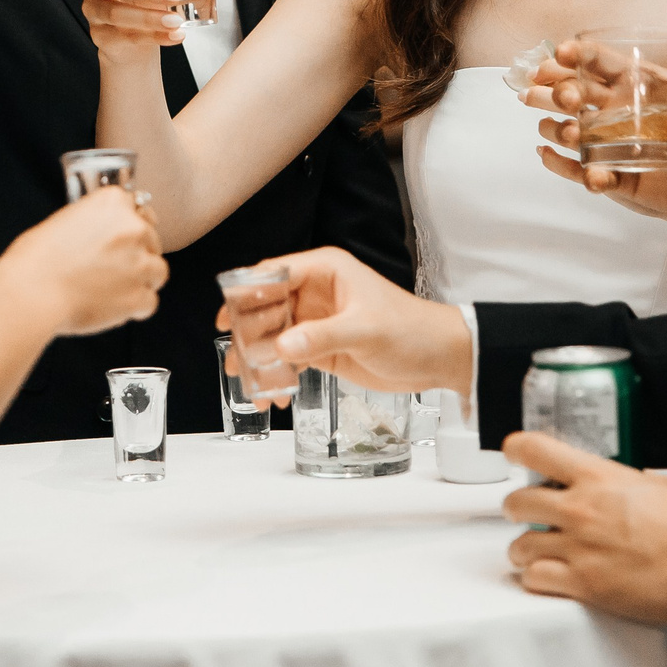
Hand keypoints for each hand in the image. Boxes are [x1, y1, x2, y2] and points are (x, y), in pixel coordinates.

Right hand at [0, 185, 167, 334]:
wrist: (31, 293)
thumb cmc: (36, 259)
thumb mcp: (64, 221)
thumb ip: (95, 223)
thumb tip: (105, 237)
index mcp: (112, 202)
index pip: (137, 208)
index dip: (128, 227)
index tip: (120, 239)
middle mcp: (133, 228)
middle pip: (152, 240)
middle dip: (137, 254)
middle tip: (113, 268)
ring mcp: (139, 263)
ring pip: (158, 271)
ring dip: (142, 281)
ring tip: (115, 290)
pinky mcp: (139, 296)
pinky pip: (150, 302)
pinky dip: (135, 308)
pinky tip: (113, 307)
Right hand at [237, 246, 473, 401]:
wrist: (438, 358)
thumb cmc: (410, 330)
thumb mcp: (365, 330)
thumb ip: (322, 336)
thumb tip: (282, 346)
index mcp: (325, 271)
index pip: (274, 274)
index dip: (246, 293)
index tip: (228, 316)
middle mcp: (315, 293)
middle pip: (266, 307)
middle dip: (249, 333)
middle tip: (236, 359)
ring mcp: (316, 322)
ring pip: (273, 336)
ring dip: (260, 359)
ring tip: (248, 384)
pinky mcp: (320, 348)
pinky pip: (288, 359)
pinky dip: (278, 376)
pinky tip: (273, 395)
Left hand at [501, 433, 666, 622]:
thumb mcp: (652, 484)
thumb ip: (617, 485)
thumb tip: (607, 488)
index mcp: (597, 476)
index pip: (534, 449)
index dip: (516, 449)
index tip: (513, 453)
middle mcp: (580, 509)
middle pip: (516, 503)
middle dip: (516, 509)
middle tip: (524, 513)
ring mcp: (579, 547)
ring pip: (519, 546)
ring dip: (524, 549)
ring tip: (533, 552)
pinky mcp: (585, 584)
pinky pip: (535, 580)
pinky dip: (536, 579)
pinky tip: (546, 577)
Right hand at [528, 45, 666, 220]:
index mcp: (638, 84)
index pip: (600, 62)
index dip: (579, 54)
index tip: (562, 52)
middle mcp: (617, 110)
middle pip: (575, 93)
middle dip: (559, 91)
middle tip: (563, 99)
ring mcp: (612, 143)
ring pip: (572, 131)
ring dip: (560, 130)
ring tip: (569, 135)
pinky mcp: (615, 176)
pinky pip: (584, 172)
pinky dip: (567, 169)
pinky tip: (553, 161)